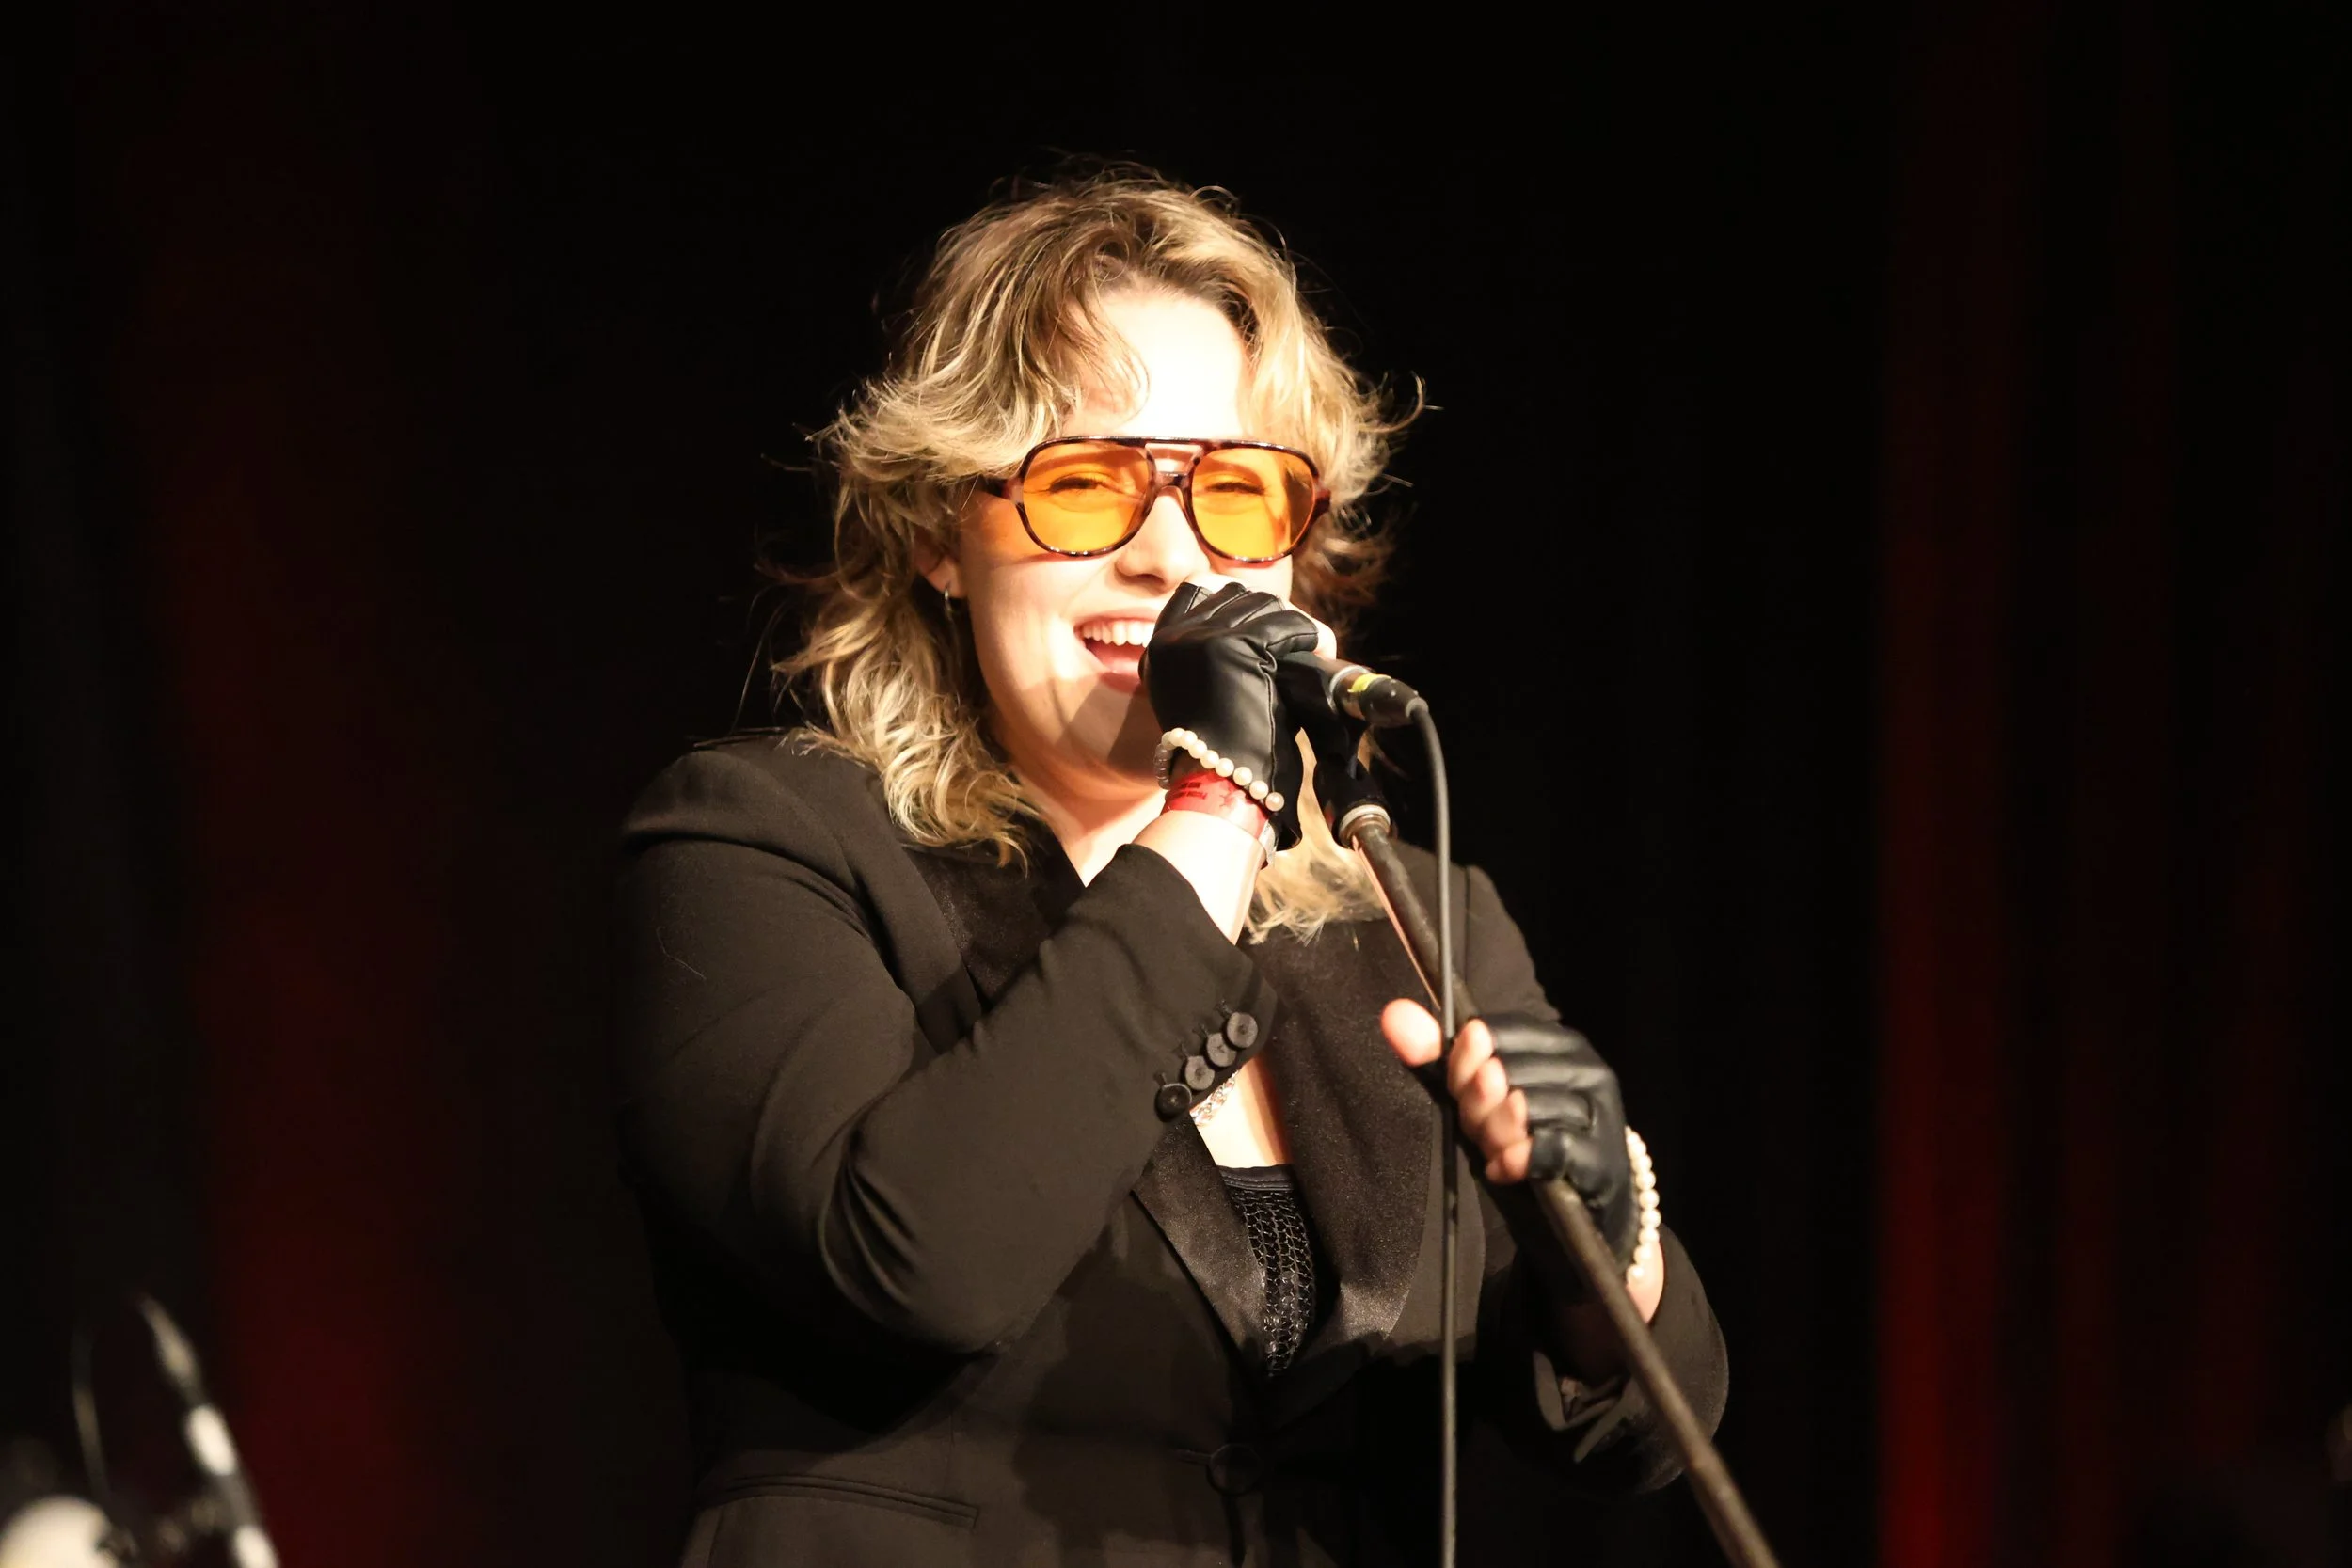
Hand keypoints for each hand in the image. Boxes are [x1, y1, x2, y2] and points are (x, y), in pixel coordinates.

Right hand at [1141, 581, 1321, 848]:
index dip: (1240, 603)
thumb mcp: (1203, 692)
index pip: (1199, 587)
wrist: (1220, 788)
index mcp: (1161, 645)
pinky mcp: (1234, 647)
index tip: (1266, 626)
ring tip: (1313, 650)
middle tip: (1299, 642)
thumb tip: (1268, 618)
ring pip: (1267, 606)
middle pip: (1239, 595)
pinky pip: (1288, 625)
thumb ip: (1217, 653)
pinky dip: (1311, 636)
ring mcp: (1201, 638)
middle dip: (1274, 615)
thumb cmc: (1223, 752)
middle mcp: (1175, 636)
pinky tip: (1321, 652)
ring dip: (1295, 626)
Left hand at [1381, 1002, 1638, 1267]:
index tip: (1459, 1093)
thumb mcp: (1477, 1102)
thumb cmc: (1524, 1143)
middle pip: (1506, 1071)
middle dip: (1476, 1107)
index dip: (1463, 1064)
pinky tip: (1503, 1168)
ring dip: (1494, 1137)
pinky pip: (1550, 1147)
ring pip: (1525, 1108)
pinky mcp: (1604, 1159)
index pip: (1494, 1033)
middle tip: (1479, 1133)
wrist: (1578, 1212)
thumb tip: (1393, 1013)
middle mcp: (1585, 1069)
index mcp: (1558, 1043)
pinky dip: (1518, 1158)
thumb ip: (1437, 1060)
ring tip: (1493, 1152)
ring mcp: (1600, 1113)